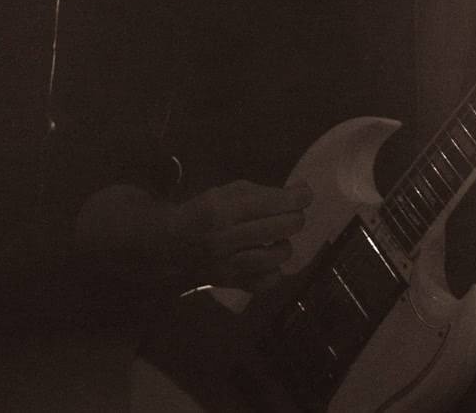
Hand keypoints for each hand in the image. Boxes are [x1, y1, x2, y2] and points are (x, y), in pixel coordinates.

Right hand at [162, 180, 311, 291]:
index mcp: (223, 208)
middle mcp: (226, 238)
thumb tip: (300, 193)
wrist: (171, 244)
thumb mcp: (226, 192)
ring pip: (277, 256)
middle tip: (292, 215)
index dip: (298, 197)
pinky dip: (274, 270)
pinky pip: (266, 281)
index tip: (305, 194)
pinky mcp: (231, 283)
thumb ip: (262, 192)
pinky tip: (268, 260)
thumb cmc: (204, 212)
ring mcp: (228, 264)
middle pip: (281, 227)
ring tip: (278, 238)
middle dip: (295, 217)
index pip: (273, 203)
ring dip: (284, 244)